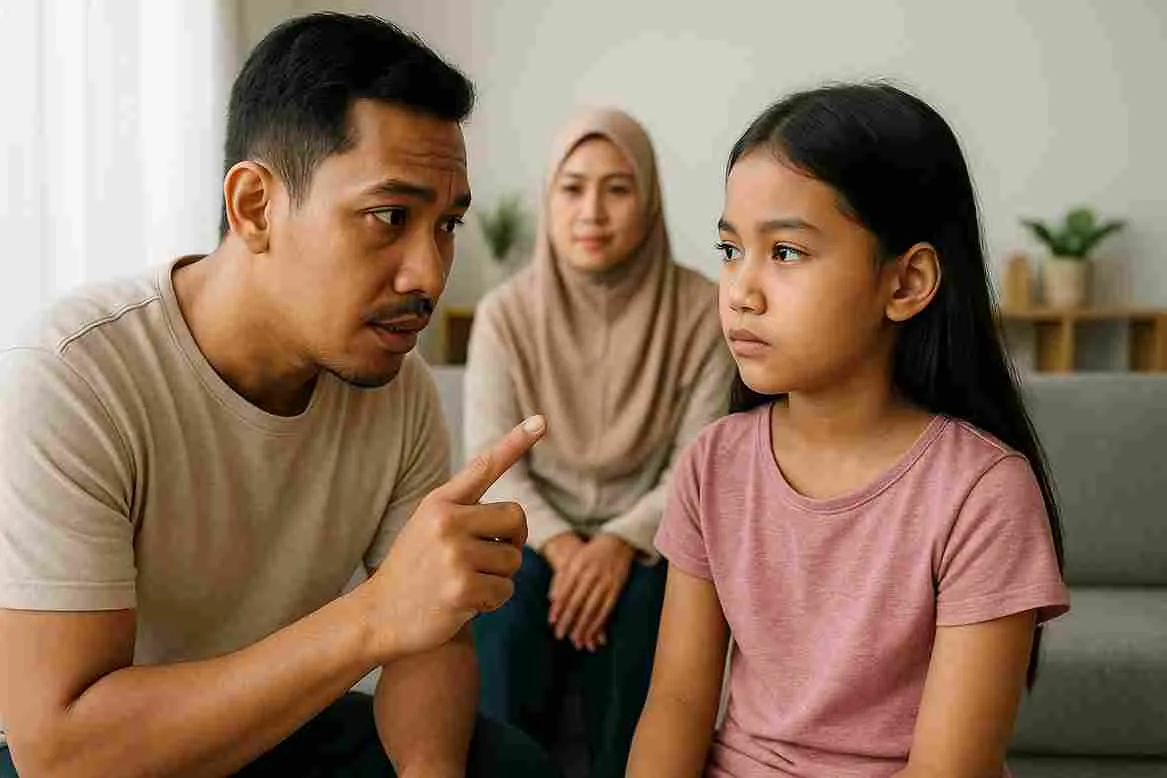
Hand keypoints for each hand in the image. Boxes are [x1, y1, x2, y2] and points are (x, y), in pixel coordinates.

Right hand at [361, 416, 545, 661]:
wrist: (379, 615)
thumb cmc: (414, 568)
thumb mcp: (428, 525)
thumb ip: (463, 509)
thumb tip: (512, 511)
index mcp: (440, 502)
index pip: (485, 466)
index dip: (516, 442)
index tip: (541, 421)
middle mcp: (447, 522)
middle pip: (516, 519)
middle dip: (511, 543)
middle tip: (486, 558)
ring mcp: (454, 555)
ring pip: (514, 560)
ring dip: (499, 577)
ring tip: (464, 581)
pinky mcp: (462, 589)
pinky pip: (505, 591)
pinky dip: (492, 601)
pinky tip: (465, 603)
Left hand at [548, 534, 634, 651]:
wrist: (617, 541)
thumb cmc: (590, 553)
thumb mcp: (574, 560)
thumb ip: (562, 578)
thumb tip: (551, 599)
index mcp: (578, 566)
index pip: (565, 590)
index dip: (558, 607)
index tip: (552, 622)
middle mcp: (591, 574)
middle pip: (577, 602)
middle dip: (568, 620)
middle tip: (559, 635)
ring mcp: (605, 582)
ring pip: (592, 608)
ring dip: (584, 626)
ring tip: (576, 641)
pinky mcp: (617, 588)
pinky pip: (607, 609)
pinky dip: (599, 623)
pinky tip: (594, 634)